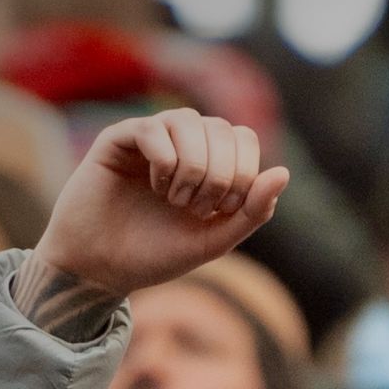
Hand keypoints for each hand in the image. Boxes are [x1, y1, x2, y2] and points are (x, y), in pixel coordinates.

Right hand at [33, 110, 288, 299]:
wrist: (104, 266)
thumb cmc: (158, 253)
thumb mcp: (216, 238)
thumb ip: (253, 210)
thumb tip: (283, 172)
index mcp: (209, 163)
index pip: (243, 137)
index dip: (244, 171)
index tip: (225, 209)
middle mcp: (182, 144)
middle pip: (222, 128)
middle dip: (220, 174)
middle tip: (197, 208)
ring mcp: (150, 137)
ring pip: (190, 122)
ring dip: (193, 167)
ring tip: (175, 200)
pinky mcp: (119, 138)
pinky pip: (154, 129)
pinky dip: (164, 162)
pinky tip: (155, 187)